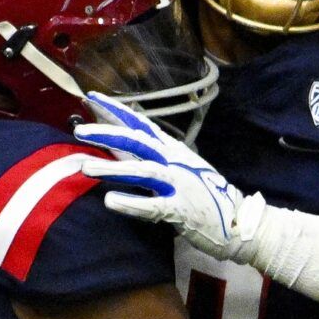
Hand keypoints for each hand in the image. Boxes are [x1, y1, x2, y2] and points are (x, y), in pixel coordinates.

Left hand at [76, 92, 265, 261]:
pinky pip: (153, 206)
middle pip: (138, 141)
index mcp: (172, 150)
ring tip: (86, 166)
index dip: (116, 110)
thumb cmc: (203, 194)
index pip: (141, 124)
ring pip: (143, 171)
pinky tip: (110, 201)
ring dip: (113, 168)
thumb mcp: (176, 168)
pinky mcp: (182, 210)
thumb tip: (115, 143)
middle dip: (108, 133)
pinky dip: (132, 203)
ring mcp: (180, 184)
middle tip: (79, 130)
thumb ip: (145, 156)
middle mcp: (175, 161)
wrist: (239, 221)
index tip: (91, 97)